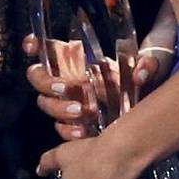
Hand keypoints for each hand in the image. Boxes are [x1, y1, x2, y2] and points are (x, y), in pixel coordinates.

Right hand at [25, 32, 173, 141]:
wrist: (144, 105)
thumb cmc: (137, 78)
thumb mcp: (144, 68)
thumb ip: (146, 66)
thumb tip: (143, 72)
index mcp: (75, 60)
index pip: (47, 48)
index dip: (34, 45)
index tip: (32, 45)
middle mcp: (65, 79)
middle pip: (38, 78)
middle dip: (47, 83)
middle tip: (67, 88)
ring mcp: (66, 102)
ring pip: (46, 104)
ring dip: (60, 109)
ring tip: (83, 113)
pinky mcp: (72, 124)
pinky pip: (60, 128)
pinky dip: (68, 131)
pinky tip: (83, 133)